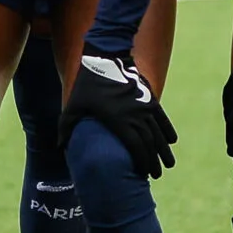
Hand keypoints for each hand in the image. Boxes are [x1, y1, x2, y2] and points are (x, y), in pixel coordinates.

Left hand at [61, 50, 177, 178]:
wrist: (107, 57)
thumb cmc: (88, 84)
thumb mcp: (74, 106)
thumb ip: (67, 128)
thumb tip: (60, 147)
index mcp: (118, 121)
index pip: (135, 148)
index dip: (141, 163)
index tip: (143, 174)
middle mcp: (135, 116)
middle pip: (150, 144)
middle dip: (154, 162)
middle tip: (156, 176)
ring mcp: (145, 107)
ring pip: (159, 133)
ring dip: (164, 150)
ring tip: (168, 164)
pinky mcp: (150, 98)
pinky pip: (162, 118)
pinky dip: (168, 130)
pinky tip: (172, 141)